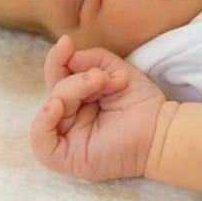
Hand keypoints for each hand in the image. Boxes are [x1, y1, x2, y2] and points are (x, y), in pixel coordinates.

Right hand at [30, 35, 166, 180]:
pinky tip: (57, 105)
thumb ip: (92, 60)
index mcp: (80, 99)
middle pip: (55, 90)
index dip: (58, 59)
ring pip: (51, 108)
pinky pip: (41, 142)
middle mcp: (71, 118)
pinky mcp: (67, 158)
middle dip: (76, 78)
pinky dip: (43, 121)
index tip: (66, 42)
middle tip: (100, 76)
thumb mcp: (116, 70)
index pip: (58, 77)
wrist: (160, 129)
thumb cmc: (142, 103)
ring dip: (71, 90)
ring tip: (97, 84)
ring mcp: (68, 138)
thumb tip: (68, 55)